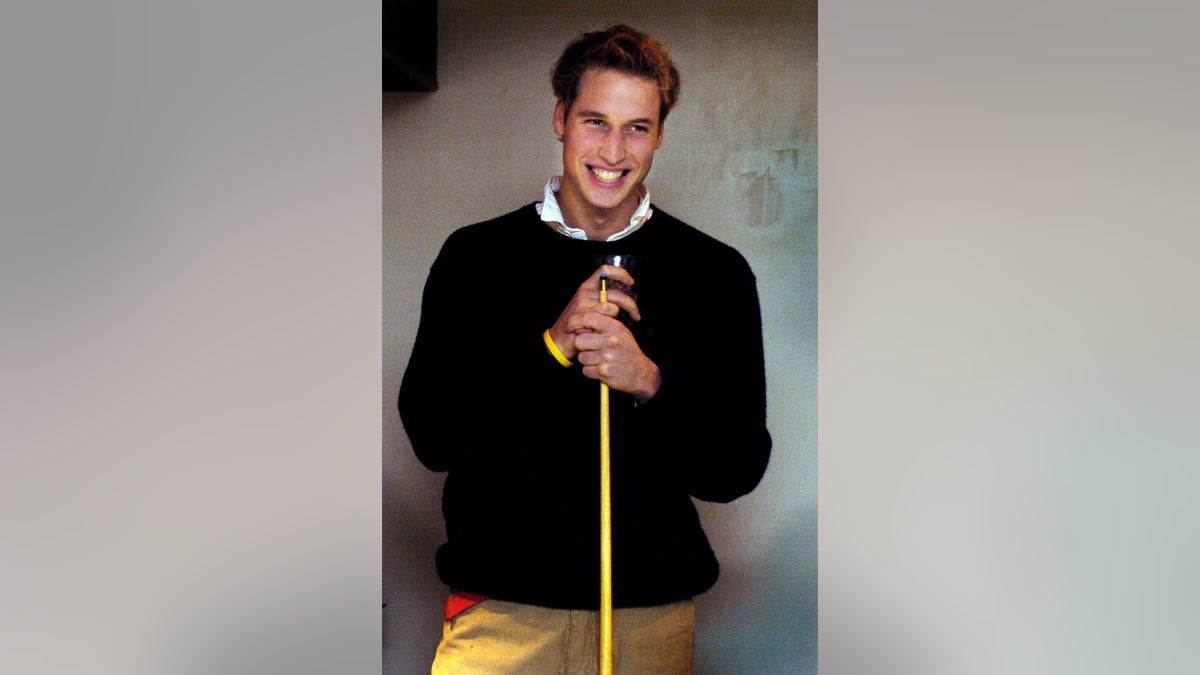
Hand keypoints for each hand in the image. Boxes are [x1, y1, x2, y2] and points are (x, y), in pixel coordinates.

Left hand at [546, 265, 660, 401]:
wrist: (640, 372)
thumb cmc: (625, 349)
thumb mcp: (620, 331)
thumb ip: (602, 323)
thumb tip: (580, 319)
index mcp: (614, 327)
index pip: (587, 317)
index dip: (575, 321)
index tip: (570, 327)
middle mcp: (611, 340)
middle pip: (579, 340)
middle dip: (582, 346)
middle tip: (592, 349)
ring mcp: (607, 356)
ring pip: (581, 357)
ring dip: (588, 360)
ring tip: (600, 359)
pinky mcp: (604, 371)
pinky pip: (585, 370)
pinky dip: (591, 372)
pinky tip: (601, 369)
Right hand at [546, 265, 639, 360]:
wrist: (559, 341)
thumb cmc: (577, 325)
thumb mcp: (587, 307)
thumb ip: (602, 300)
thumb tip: (624, 296)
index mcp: (586, 287)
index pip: (605, 270)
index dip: (620, 273)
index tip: (631, 282)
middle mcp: (584, 293)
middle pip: (615, 293)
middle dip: (630, 304)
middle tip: (636, 315)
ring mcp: (583, 305)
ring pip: (612, 307)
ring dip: (618, 318)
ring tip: (617, 327)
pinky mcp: (583, 318)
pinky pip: (605, 319)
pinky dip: (609, 326)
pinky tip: (607, 332)